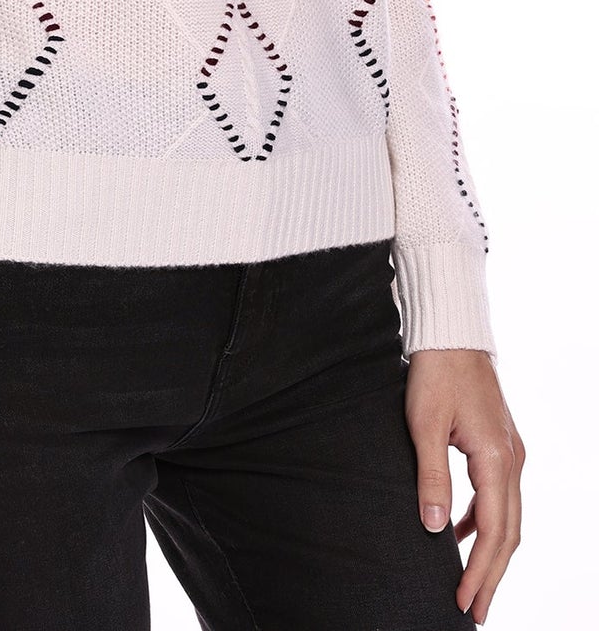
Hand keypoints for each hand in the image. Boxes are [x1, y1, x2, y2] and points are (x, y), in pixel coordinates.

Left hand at [404, 348, 523, 624]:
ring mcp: (510, 453)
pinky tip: (457, 531)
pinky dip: (483, 521)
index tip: (464, 602)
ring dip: (490, 551)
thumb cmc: (436, 373)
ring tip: (469, 583)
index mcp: (497, 460)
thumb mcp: (424, 426)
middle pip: (508, 533)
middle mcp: (512, 461)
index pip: (493, 532)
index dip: (480, 572)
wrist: (452, 334)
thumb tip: (433, 528)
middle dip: (491, 575)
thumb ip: (431, 478)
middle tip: (473, 610)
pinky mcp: (500, 445)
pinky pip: (498, 496)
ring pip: (507, 517)